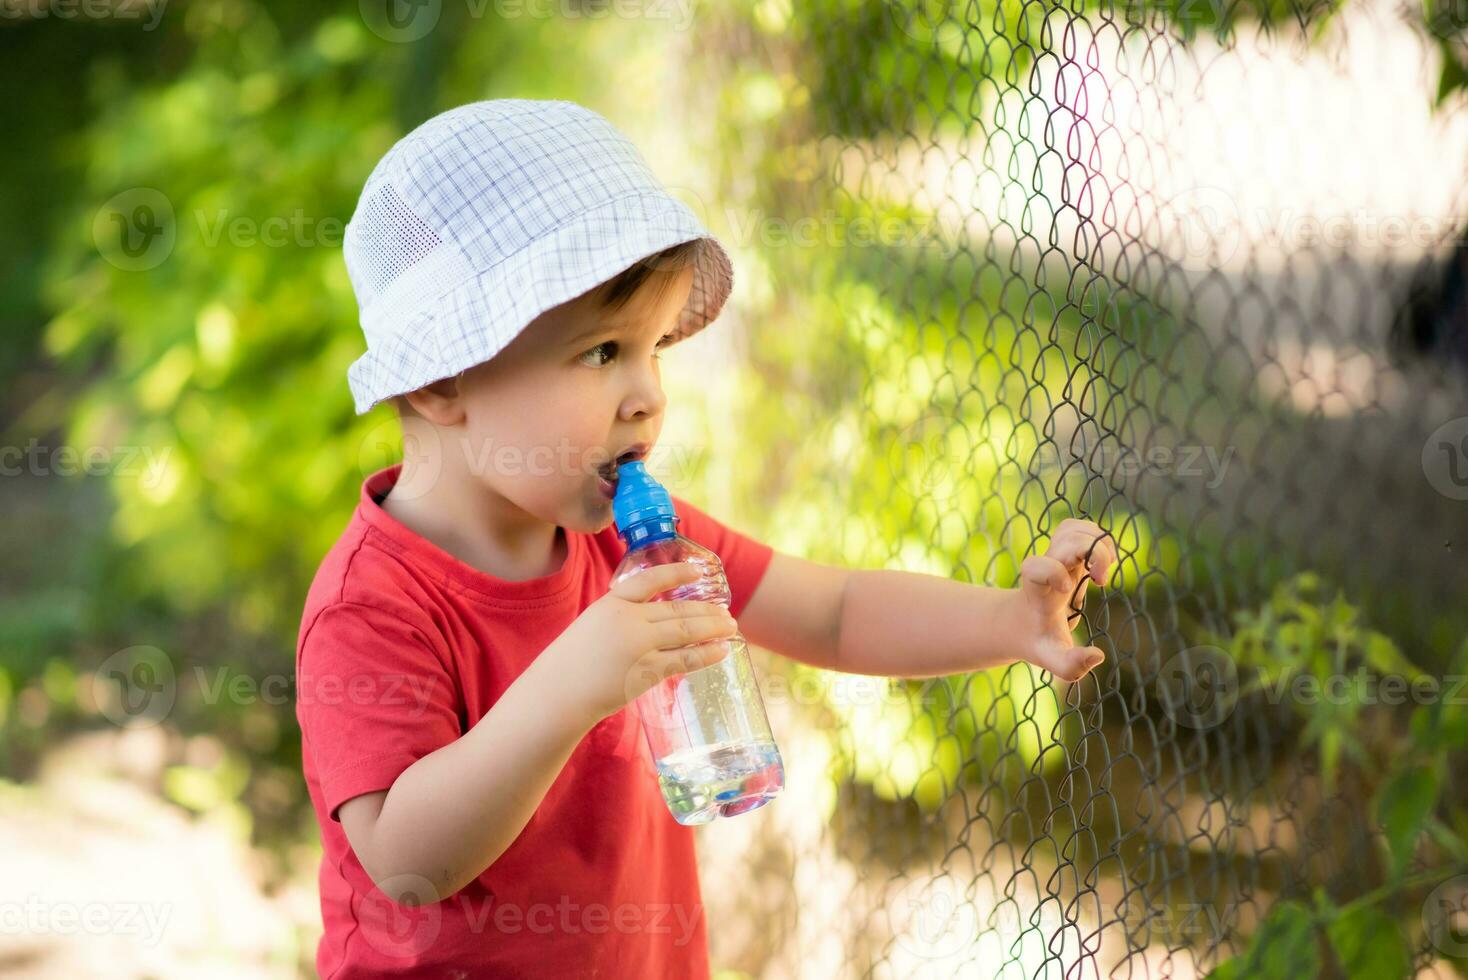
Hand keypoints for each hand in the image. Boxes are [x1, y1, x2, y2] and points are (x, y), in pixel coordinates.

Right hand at [542, 563, 740, 723]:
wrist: (557, 693)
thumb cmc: (572, 662)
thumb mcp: (593, 625)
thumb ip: (623, 618)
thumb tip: (659, 620)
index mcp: (612, 603)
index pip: (650, 580)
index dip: (676, 573)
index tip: (697, 572)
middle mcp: (628, 620)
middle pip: (677, 609)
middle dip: (706, 610)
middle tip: (725, 612)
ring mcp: (639, 646)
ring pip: (686, 631)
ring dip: (712, 628)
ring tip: (731, 627)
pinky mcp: (646, 671)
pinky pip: (684, 659)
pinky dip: (706, 653)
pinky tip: (721, 650)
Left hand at [1012, 518, 1117, 682]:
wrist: (1021, 622)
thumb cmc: (1039, 640)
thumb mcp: (1052, 657)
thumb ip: (1071, 665)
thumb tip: (1097, 656)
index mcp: (1038, 591)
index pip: (1036, 566)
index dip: (1052, 571)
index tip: (1066, 590)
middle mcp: (1046, 567)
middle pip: (1066, 538)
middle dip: (1092, 552)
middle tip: (1101, 582)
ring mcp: (1056, 555)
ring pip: (1074, 528)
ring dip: (1098, 543)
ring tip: (1103, 571)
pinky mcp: (1067, 550)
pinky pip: (1081, 528)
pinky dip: (1099, 538)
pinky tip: (1103, 564)